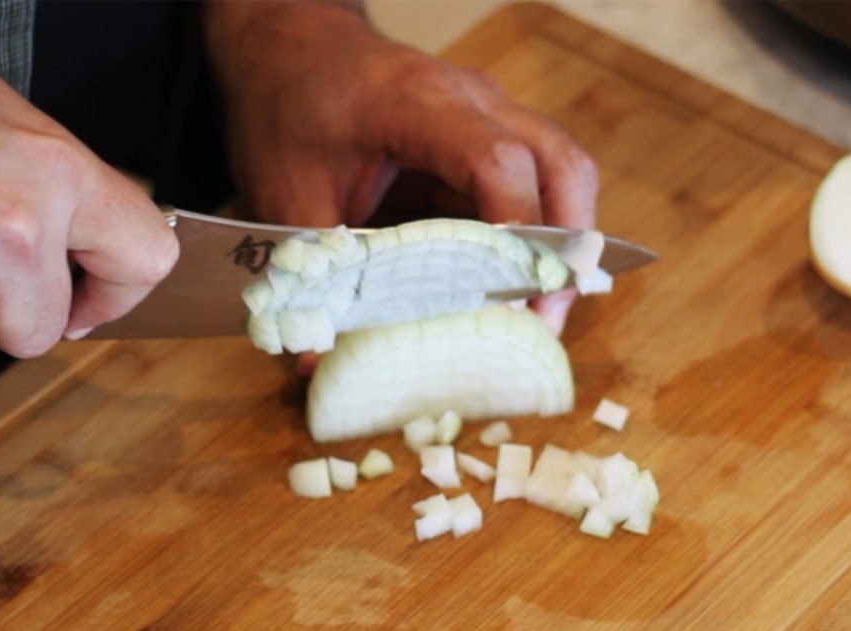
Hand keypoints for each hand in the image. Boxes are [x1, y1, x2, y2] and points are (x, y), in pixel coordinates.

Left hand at [206, 2, 597, 334]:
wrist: (290, 46)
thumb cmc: (287, 108)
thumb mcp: (284, 195)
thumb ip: (309, 276)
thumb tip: (316, 365)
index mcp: (420, 104)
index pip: (497, 161)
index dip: (516, 231)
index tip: (514, 297)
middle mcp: (475, 102)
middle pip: (562, 166)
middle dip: (566, 249)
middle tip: (545, 320)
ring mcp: (491, 117)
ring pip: (563, 176)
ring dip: (561, 247)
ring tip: (539, 316)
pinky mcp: (490, 140)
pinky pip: (536, 188)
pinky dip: (534, 240)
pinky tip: (511, 290)